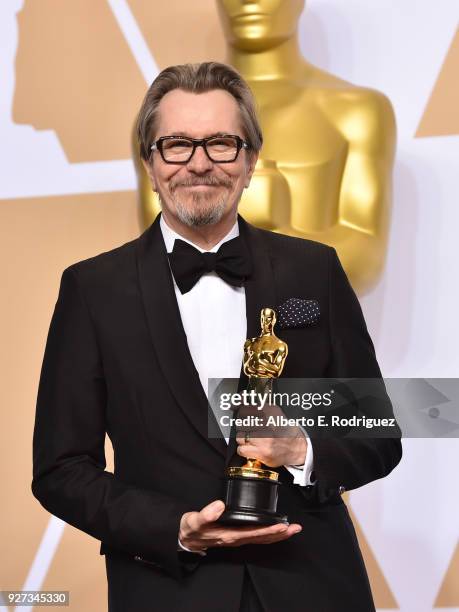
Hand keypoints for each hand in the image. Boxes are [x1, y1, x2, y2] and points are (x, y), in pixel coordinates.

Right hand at [179, 500, 301, 552]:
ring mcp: (238, 539)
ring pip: (262, 539)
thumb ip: (206, 514)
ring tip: (292, 529)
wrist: (187, 539)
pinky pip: (257, 536)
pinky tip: (276, 530)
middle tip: (295, 528)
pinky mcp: (238, 536)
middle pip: (262, 538)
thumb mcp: (194, 521)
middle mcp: (236, 540)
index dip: (269, 530)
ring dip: (278, 535)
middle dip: (280, 534)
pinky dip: (269, 533)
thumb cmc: (191, 529)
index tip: (282, 525)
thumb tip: (219, 505)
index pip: (253, 533)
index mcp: (229, 536)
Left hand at [235, 404, 306, 466]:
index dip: (241, 413)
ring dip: (244, 439)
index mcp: (270, 411)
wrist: (297, 447)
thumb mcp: (274, 412)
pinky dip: (244, 450)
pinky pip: (242, 449)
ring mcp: (264, 438)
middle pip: (240, 423)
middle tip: (251, 430)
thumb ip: (256, 404)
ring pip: (240, 436)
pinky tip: (252, 448)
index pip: (244, 408)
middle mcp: (267, 423)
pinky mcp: (262, 452)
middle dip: (243, 427)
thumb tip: (237, 400)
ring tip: (253, 439)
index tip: (242, 415)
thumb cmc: (283, 430)